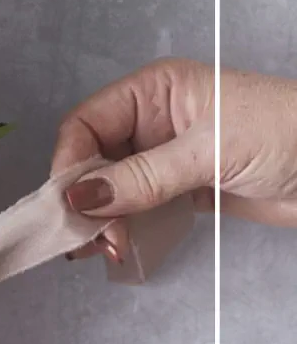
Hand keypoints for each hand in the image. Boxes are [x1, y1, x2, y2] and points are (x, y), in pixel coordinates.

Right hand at [51, 57, 296, 260]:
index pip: (87, 124)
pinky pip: (143, 208)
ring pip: (115, 188)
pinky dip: (130, 228)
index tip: (68, 203)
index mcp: (152, 92)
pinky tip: (123, 248)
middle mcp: (153, 122)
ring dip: (104, 219)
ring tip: (104, 251)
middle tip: (89, 239)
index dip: (71, 162)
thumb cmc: (286, 134)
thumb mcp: (208, 152)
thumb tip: (79, 197)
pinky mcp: (187, 190)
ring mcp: (169, 157)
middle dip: (86, 198)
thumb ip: (142, 177)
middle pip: (95, 159)